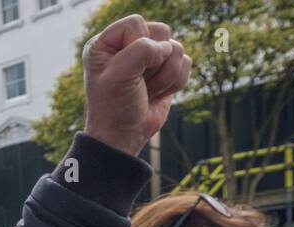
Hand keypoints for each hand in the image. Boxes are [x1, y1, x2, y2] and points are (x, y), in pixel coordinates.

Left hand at [81, 15, 190, 155]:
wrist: (124, 136)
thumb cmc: (115, 107)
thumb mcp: (119, 75)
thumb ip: (142, 50)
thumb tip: (168, 48)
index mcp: (107, 43)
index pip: (136, 23)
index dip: (138, 44)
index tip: (126, 70)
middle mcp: (128, 46)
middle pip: (161, 31)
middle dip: (155, 61)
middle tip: (138, 82)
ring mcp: (149, 58)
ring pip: (177, 48)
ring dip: (165, 75)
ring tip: (146, 90)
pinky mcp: (166, 70)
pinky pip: (186, 63)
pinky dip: (175, 83)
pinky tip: (157, 94)